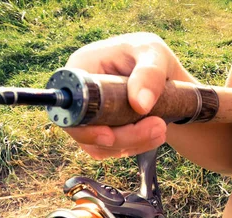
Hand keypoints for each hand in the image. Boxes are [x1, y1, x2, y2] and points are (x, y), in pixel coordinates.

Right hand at [64, 32, 190, 158]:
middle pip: (84, 130)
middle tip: (158, 128)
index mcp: (81, 68)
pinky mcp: (101, 130)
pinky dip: (134, 147)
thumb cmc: (151, 54)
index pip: (69, 103)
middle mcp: (79, 94)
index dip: (83, 125)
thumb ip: (149, 74)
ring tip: (162, 129)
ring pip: (98, 145)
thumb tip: (140, 105)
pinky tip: (154, 136)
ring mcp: (88, 116)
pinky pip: (110, 149)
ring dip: (132, 144)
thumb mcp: (154, 54)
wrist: (163, 73)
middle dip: (121, 138)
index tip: (109, 135)